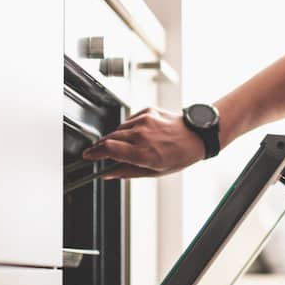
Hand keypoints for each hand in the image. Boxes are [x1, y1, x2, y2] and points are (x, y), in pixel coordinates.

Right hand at [80, 107, 206, 178]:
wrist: (196, 135)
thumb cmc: (180, 156)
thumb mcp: (154, 172)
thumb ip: (128, 172)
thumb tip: (109, 173)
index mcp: (142, 153)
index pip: (108, 150)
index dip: (94, 153)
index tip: (87, 156)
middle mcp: (141, 135)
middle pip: (109, 139)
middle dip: (100, 147)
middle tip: (96, 153)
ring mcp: (144, 121)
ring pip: (118, 129)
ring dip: (114, 138)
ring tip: (121, 146)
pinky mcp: (147, 111)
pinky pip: (129, 121)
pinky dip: (127, 129)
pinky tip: (134, 136)